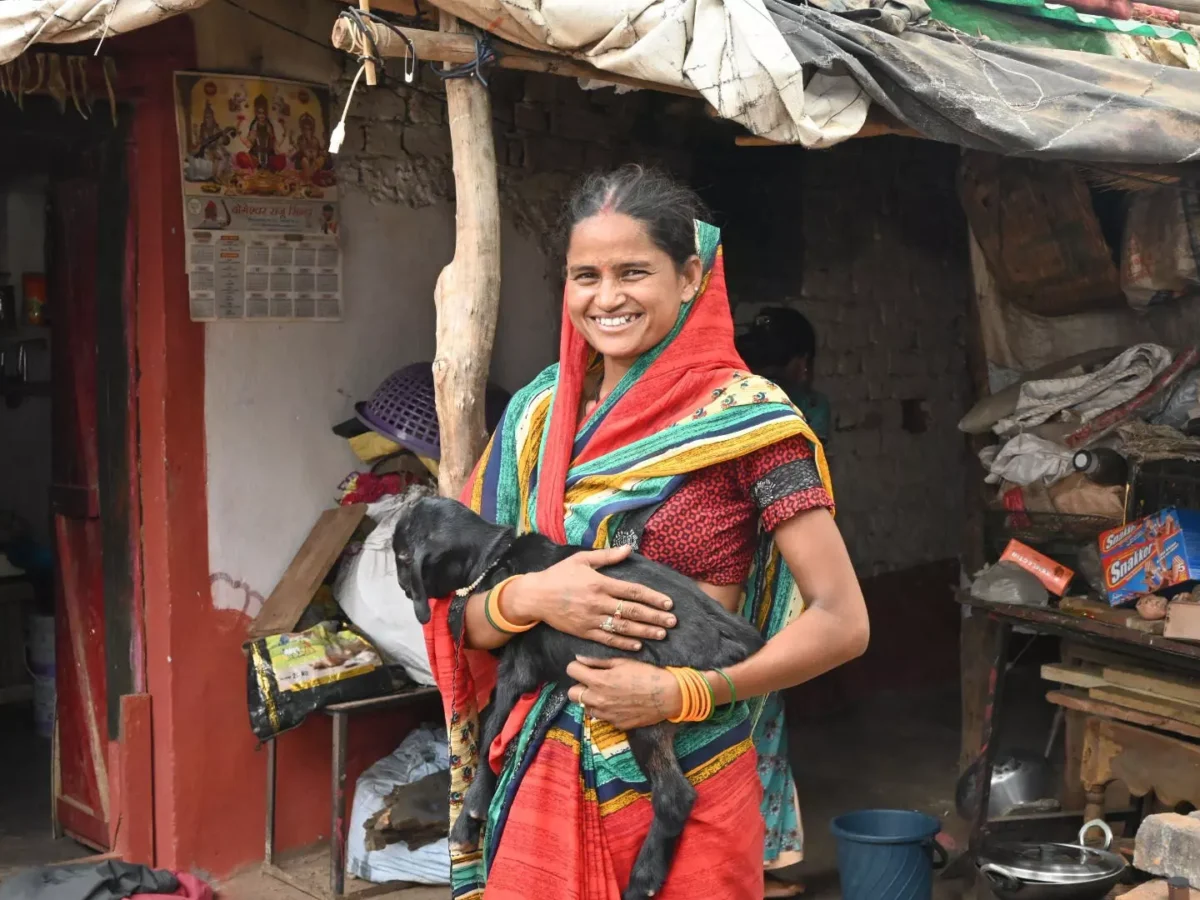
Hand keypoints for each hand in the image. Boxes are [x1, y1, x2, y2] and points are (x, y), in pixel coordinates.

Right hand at [506, 546, 675, 651]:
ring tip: (661, 634)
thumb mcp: (582, 559)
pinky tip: (638, 645)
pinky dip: (623, 644)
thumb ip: (607, 556)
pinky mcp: (584, 632)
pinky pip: (607, 640)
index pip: (633, 591)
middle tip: (672, 622)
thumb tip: (629, 548)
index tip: (668, 603)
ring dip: (644, 632)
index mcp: (600, 583)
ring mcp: (591, 619)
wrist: (535, 596)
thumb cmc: (559, 574)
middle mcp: (598, 602)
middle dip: (655, 617)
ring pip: (623, 628)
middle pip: (632, 611)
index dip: (653, 598)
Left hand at [566, 656, 682, 729]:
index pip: (571, 671)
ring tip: (606, 694)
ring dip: (591, 700)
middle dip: (579, 686)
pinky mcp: (616, 724)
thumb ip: (597, 662)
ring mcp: (606, 714)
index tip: (584, 667)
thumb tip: (579, 659)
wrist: (667, 695)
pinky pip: (602, 717)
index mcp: (598, 681)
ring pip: (585, 708)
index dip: (577, 667)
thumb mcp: (622, 662)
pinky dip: (606, 710)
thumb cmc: (646, 674)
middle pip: (572, 693)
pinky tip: (618, 703)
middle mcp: (598, 699)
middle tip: (592, 682)